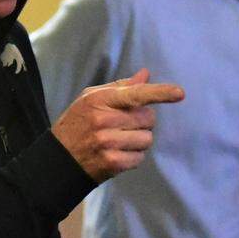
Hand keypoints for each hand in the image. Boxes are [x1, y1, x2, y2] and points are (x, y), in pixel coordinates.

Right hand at [52, 68, 184, 182]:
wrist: (58, 159)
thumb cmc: (78, 124)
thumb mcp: (91, 99)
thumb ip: (120, 87)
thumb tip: (145, 75)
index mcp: (99, 100)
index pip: (135, 94)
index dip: (160, 93)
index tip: (180, 93)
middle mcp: (104, 121)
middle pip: (148, 118)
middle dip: (142, 121)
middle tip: (123, 125)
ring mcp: (108, 143)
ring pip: (147, 138)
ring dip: (139, 140)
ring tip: (119, 140)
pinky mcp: (112, 163)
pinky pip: (140, 157)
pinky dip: (133, 156)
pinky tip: (117, 153)